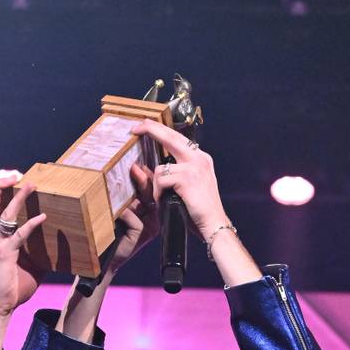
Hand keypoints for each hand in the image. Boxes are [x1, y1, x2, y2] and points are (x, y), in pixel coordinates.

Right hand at [0, 172, 48, 319]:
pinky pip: (19, 235)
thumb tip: (56, 245)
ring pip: (3, 213)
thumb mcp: (25, 265)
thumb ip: (36, 251)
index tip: (11, 178)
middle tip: (15, 173)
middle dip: (0, 184)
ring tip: (30, 184)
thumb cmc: (11, 287)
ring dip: (17, 197)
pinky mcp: (5, 254)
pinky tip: (43, 217)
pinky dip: (31, 224)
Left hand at [109, 161, 160, 273]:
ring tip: (130, 177)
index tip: (138, 163)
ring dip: (137, 190)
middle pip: (151, 194)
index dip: (146, 177)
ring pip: (147, 203)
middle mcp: (153, 219)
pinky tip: (117, 212)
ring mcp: (150, 227)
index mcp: (149, 213)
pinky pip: (135, 218)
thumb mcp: (116, 211)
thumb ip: (123, 198)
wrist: (102, 259)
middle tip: (136, 165)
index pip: (150, 191)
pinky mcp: (142, 234)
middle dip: (144, 179)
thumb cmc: (108, 234)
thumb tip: (124, 174)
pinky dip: (125, 213)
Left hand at [133, 120, 228, 241]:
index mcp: (200, 158)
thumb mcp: (185, 187)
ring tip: (163, 198)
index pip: (178, 138)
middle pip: (170, 136)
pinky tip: (165, 201)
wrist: (213, 224)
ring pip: (160, 168)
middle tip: (136, 127)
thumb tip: (145, 167)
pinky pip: (161, 180)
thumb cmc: (197, 210)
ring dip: (156, 186)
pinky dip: (158, 193)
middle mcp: (199, 158)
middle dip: (151, 129)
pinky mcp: (187, 177)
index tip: (146, 125)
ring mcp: (194, 166)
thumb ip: (171, 175)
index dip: (160, 130)